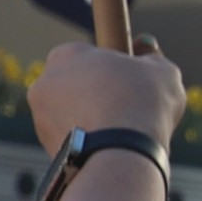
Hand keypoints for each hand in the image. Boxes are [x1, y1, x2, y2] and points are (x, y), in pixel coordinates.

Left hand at [28, 41, 185, 152]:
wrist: (122, 153)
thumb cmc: (142, 103)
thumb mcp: (162, 72)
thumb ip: (151, 56)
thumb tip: (146, 46)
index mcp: (67, 54)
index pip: (85, 55)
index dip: (108, 68)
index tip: (128, 80)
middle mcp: (44, 82)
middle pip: (72, 84)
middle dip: (93, 93)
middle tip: (125, 107)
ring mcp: (40, 117)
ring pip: (67, 114)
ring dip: (88, 118)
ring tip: (119, 132)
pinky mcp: (45, 146)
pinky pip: (68, 140)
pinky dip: (85, 143)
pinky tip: (108, 148)